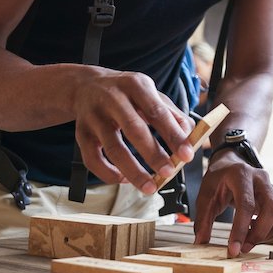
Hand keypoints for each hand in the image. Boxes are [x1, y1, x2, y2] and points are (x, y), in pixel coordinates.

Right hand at [70, 69, 194, 193]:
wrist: (86, 86)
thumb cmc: (127, 93)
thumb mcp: (151, 93)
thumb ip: (173, 115)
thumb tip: (191, 138)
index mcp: (136, 85)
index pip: (157, 111)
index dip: (173, 135)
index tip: (187, 155)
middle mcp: (112, 98)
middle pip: (134, 129)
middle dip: (153, 154)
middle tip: (168, 172)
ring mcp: (94, 116)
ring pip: (113, 148)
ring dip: (133, 171)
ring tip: (150, 186)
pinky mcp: (81, 133)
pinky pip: (92, 159)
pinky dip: (108, 174)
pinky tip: (123, 179)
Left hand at [193, 150, 272, 256]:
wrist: (231, 165)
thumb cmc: (219, 179)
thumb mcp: (206, 194)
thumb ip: (203, 218)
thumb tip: (201, 242)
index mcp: (242, 175)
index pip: (246, 204)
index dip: (241, 229)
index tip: (233, 249)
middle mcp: (261, 180)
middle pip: (271, 208)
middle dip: (258, 233)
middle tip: (243, 249)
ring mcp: (271, 189)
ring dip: (263, 235)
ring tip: (245, 244)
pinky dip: (268, 233)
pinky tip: (252, 234)